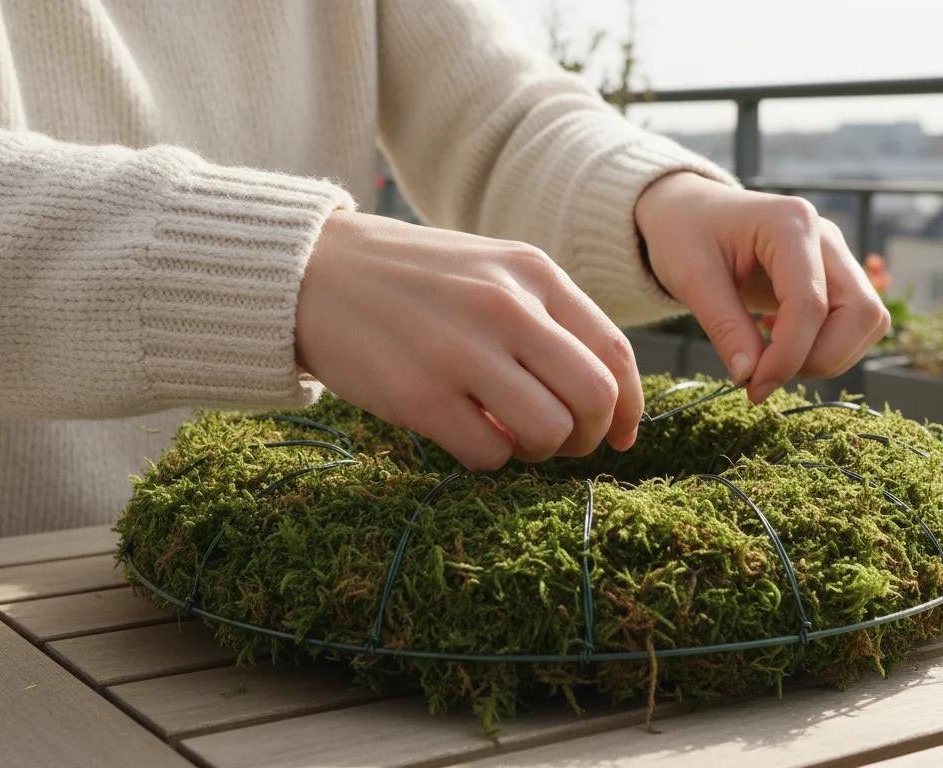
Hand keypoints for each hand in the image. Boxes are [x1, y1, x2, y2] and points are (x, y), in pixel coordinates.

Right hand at [295, 211, 642, 470]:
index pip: (615, 353)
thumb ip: (546, 316)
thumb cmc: (411, 280)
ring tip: (509, 436)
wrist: (312, 271)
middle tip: (562, 442)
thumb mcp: (490, 270)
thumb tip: (603, 394)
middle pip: (595, 398)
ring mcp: (462, 352)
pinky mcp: (419, 395)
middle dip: (590, 436)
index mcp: (532, 273)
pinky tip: (466, 434)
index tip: (621, 434)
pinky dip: (490, 459)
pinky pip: (490, 454)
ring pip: (549, 432)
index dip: (630, 408)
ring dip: (539, 452)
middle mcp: (506, 307)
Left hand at [635, 173, 889, 403]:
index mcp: (789, 224)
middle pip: (861, 313)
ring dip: (829, 356)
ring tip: (773, 360)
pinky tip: (784, 346)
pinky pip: (856, 323)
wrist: (690, 211)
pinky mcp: (836, 276)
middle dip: (821, 358)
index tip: (755, 387)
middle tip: (768, 375)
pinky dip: (829, 347)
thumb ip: (724, 327)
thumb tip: (749, 377)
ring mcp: (836, 255)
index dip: (788, 356)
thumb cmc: (686, 235)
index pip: (810, 303)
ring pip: (868, 321)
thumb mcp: (691, 278)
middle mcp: (826, 236)